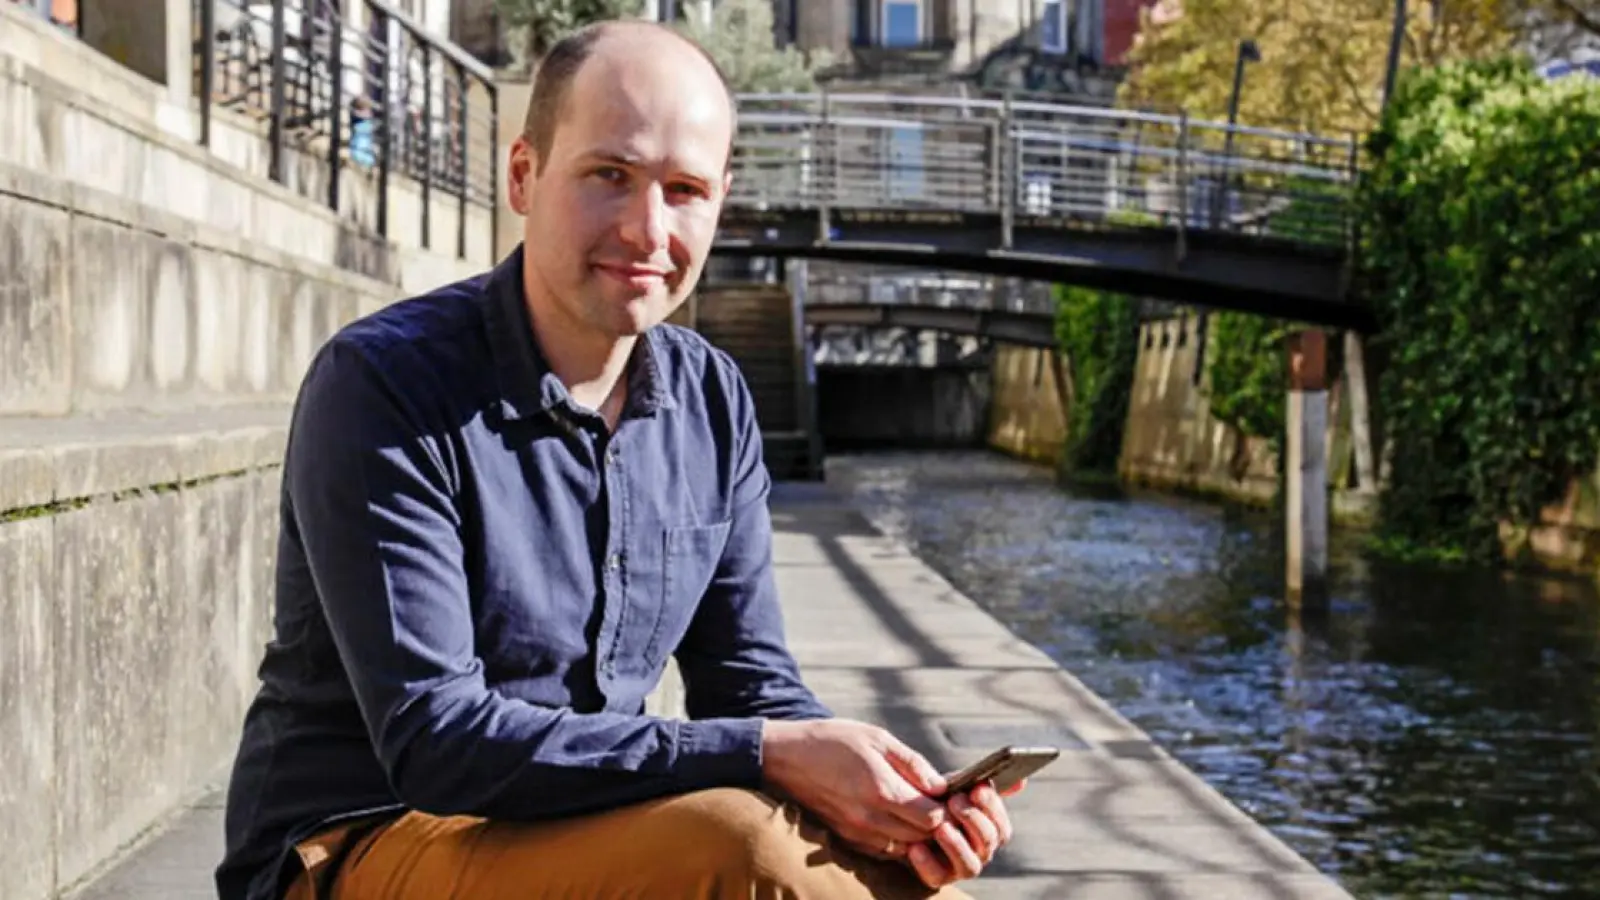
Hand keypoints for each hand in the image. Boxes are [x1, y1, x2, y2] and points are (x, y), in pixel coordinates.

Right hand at [761, 719, 947, 856]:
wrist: (786, 757)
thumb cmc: (833, 740)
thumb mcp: (877, 737)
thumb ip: (912, 763)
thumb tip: (942, 785)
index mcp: (881, 789)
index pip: (932, 818)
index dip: (948, 809)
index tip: (950, 795)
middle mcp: (870, 818)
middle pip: (922, 836)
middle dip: (937, 823)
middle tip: (941, 803)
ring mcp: (857, 832)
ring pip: (905, 847)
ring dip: (918, 833)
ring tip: (920, 809)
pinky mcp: (847, 838)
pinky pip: (884, 849)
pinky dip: (898, 839)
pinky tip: (898, 819)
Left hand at [904, 780, 1019, 888]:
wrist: (909, 819)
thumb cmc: (940, 802)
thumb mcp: (959, 787)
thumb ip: (983, 784)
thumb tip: (1021, 780)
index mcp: (990, 831)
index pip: (1001, 826)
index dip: (992, 808)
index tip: (977, 789)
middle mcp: (981, 851)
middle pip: (988, 842)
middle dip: (972, 819)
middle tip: (954, 801)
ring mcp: (961, 866)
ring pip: (970, 865)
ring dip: (956, 845)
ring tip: (940, 827)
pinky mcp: (939, 877)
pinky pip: (937, 876)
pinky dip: (927, 863)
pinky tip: (916, 847)